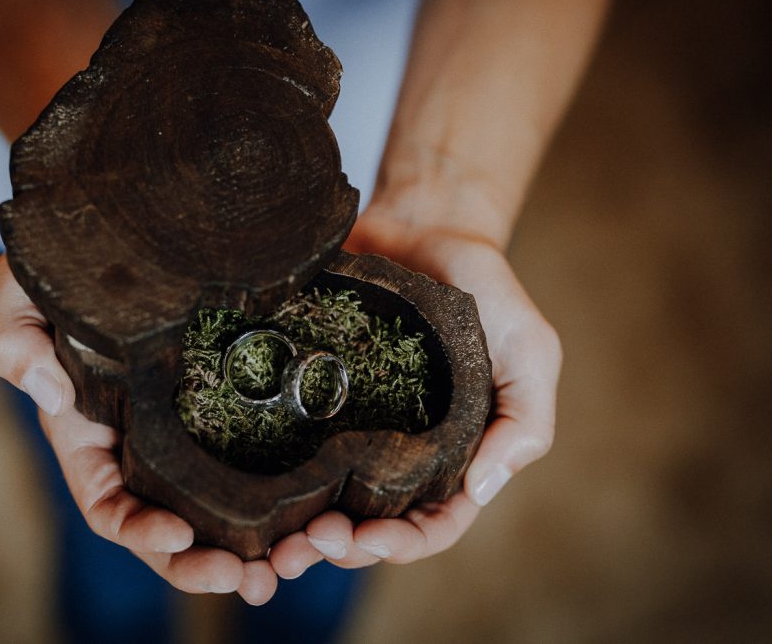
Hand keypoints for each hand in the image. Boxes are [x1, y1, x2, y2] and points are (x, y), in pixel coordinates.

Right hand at [0, 255, 278, 604]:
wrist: (112, 227)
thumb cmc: (54, 267)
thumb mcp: (18, 294)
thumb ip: (14, 341)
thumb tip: (49, 394)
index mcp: (88, 434)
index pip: (108, 504)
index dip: (139, 530)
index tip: (180, 531)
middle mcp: (138, 441)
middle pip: (168, 523)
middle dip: (202, 562)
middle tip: (250, 579)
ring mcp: (185, 425)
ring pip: (215, 504)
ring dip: (248, 543)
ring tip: (288, 564)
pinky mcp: (226, 400)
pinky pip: (252, 456)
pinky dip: (278, 492)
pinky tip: (311, 508)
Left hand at [267, 207, 561, 574]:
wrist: (428, 225)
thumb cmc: (490, 292)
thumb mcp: (531, 351)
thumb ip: (526, 420)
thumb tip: (483, 488)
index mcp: (451, 454)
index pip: (430, 524)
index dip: (399, 545)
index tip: (364, 538)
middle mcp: (396, 449)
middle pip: (367, 522)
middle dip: (337, 546)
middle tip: (302, 544)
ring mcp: (349, 423)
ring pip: (320, 495)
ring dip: (295, 527)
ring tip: (269, 537)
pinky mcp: (310, 390)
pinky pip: (284, 438)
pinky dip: (264, 470)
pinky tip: (240, 481)